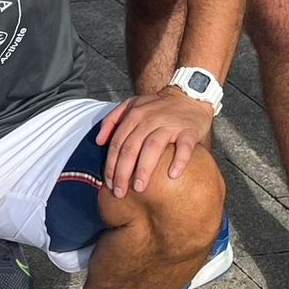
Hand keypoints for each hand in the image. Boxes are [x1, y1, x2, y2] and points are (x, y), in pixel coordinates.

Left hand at [95, 90, 213, 197]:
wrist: (188, 96)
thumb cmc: (157, 107)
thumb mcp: (131, 105)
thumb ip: (112, 120)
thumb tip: (99, 141)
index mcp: (134, 115)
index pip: (117, 143)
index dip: (111, 165)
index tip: (109, 184)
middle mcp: (149, 119)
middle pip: (131, 148)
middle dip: (122, 172)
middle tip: (120, 193)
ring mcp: (169, 124)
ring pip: (152, 147)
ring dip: (144, 169)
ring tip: (139, 187)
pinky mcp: (189, 130)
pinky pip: (184, 147)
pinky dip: (179, 161)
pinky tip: (172, 175)